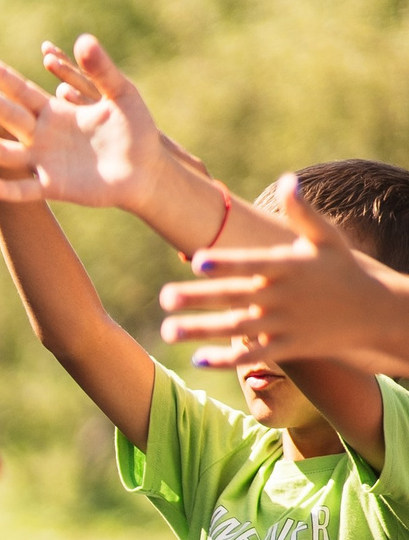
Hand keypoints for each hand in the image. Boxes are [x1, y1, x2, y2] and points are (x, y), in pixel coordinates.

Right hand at [0, 38, 166, 213]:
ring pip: (6, 151)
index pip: (21, 90)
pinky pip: (25, 189)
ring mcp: (44, 162)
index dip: (0, 76)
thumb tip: (83, 38)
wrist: (145, 170)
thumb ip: (101, 69)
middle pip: (8, 114)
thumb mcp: (120, 94)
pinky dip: (7, 188)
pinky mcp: (53, 186)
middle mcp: (42, 134)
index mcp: (56, 110)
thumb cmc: (135, 129)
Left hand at [162, 173, 408, 373]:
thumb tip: (288, 179)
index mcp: (289, 266)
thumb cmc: (344, 270)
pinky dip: (227, 360)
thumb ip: (303, 213)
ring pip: (237, 328)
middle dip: (200, 298)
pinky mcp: (289, 347)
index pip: (252, 263)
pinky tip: (197, 360)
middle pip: (236, 296)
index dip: (226, 262)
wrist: (376, 312)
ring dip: (202, 330)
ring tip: (167, 331)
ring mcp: (285, 324)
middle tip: (163, 298)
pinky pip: (254, 356)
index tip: (196, 260)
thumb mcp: (328, 239)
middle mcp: (284, 296)